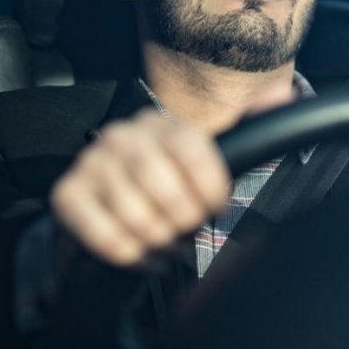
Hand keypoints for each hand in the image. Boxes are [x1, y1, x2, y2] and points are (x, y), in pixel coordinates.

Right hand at [48, 107, 231, 268]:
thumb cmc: (167, 188)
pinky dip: (131, 255)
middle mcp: (122, 137)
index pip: (192, 150)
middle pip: (166, 189)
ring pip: (138, 218)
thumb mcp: (209, 159)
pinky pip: (108, 237)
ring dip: (159, 242)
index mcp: (160, 125)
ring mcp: (91, 164)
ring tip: (165, 243)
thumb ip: (249, 127)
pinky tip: (142, 253)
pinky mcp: (68, 195)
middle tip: (186, 230)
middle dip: (184, 221)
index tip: (216, 207)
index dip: (210, 188)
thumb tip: (280, 93)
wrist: (111, 209)